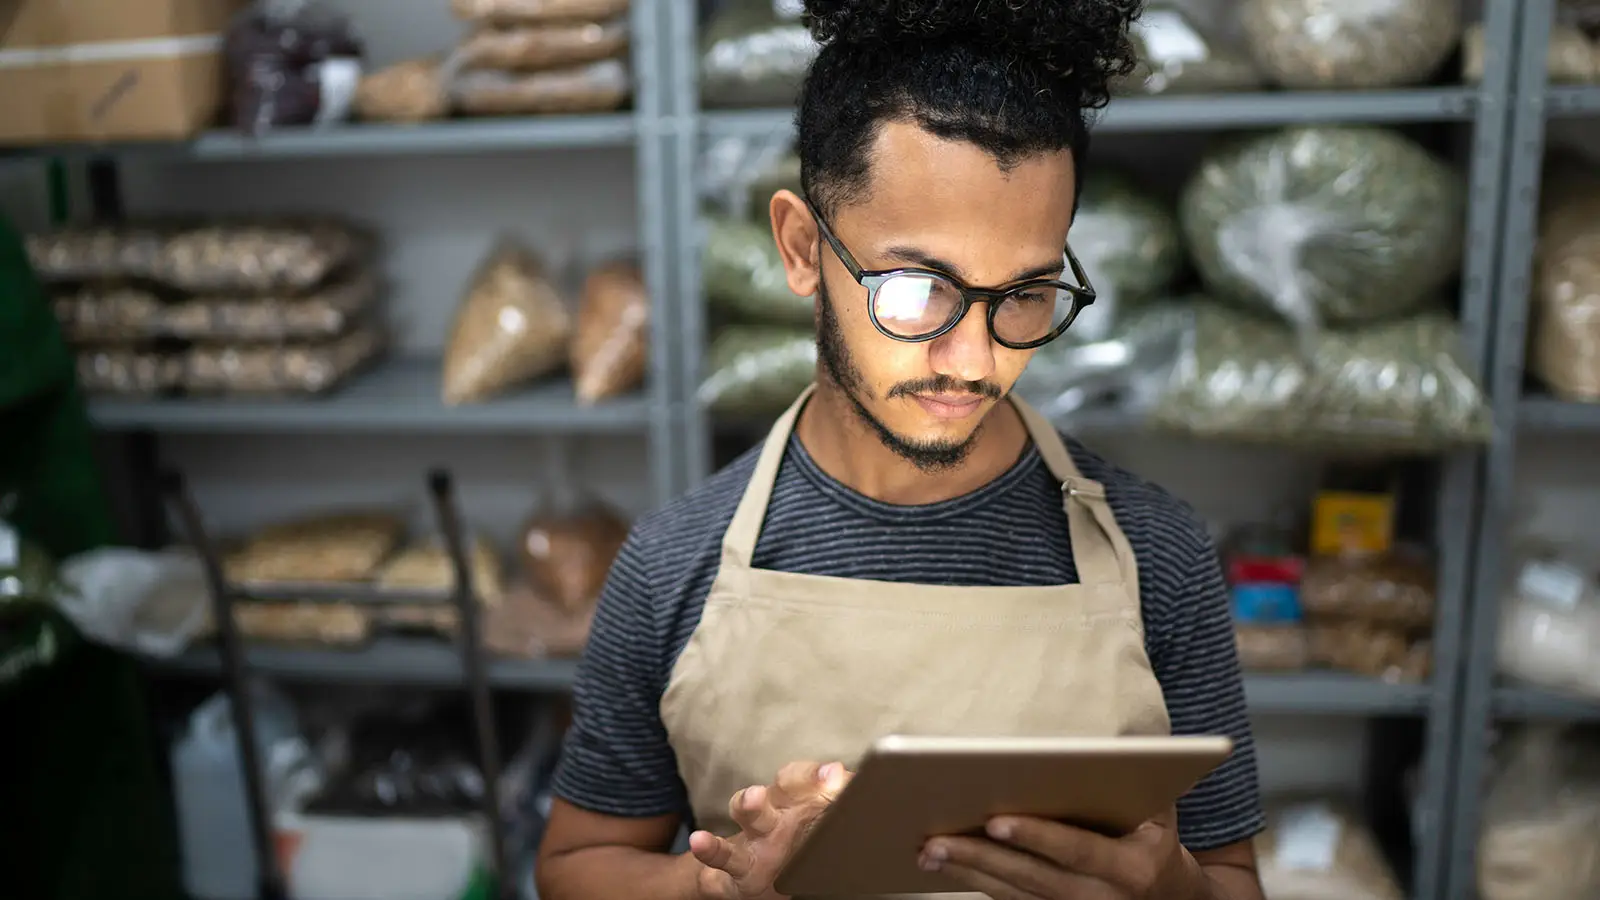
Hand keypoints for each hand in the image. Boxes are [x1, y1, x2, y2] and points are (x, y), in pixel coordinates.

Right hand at [688, 760, 852, 899]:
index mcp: (796, 803)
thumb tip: (860, 789)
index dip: (823, 775)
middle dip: (799, 779)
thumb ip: (836, 808)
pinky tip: (701, 841)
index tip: (839, 774)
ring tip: (753, 797)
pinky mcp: (734, 868)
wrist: (751, 880)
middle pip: (783, 787)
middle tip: (822, 775)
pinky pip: (721, 856)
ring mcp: (752, 839)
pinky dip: (710, 849)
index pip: (808, 779)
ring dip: (750, 804)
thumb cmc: (791, 846)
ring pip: (749, 813)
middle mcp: (774, 814)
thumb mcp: (815, 828)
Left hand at [918, 810, 1208, 899]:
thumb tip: (1106, 742)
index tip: (994, 821)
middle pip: (1032, 879)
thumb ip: (1134, 781)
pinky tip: (946, 866)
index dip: (1036, 837)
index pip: (1076, 851)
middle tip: (937, 840)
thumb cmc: (1155, 840)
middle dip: (982, 859)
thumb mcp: (1159, 812)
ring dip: (969, 874)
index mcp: (1131, 868)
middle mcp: (1102, 899)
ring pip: (1014, 897)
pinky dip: (978, 884)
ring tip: (928, 850)